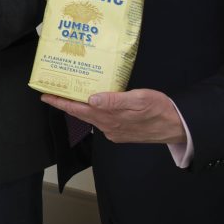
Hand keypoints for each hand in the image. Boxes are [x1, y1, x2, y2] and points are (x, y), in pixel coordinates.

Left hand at [41, 89, 186, 143]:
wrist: (177, 126)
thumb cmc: (160, 110)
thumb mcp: (139, 99)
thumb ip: (115, 100)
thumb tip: (92, 99)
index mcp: (109, 118)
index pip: (78, 109)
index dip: (60, 102)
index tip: (45, 96)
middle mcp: (108, 126)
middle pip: (81, 113)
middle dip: (66, 102)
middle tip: (52, 92)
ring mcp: (114, 130)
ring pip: (91, 116)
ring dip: (79, 105)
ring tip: (71, 93)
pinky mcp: (121, 131)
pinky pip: (102, 119)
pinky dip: (94, 110)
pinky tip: (94, 101)